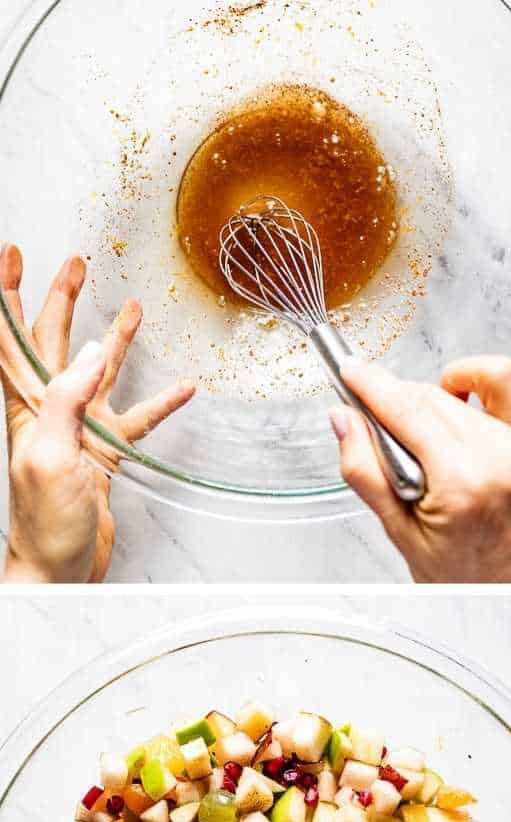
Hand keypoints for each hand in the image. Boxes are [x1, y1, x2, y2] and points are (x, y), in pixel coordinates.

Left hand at [1, 245, 194, 582]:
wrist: (58, 567)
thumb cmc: (44, 523)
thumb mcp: (49, 456)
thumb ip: (65, 402)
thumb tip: (87, 353)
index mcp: (28, 405)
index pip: (12, 337)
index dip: (9, 294)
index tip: (15, 254)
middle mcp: (50, 409)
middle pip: (51, 340)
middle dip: (60, 299)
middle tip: (75, 264)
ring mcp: (79, 429)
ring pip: (97, 370)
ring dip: (112, 338)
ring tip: (131, 308)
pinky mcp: (104, 453)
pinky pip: (138, 419)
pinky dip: (161, 402)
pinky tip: (182, 388)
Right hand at [330, 354, 510, 582]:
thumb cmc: (469, 581)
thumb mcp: (402, 536)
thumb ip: (366, 474)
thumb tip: (345, 422)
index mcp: (463, 483)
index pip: (407, 410)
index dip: (372, 385)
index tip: (354, 373)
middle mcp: (506, 461)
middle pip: (441, 395)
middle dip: (404, 398)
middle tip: (390, 422)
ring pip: (496, 380)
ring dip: (462, 379)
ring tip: (446, 406)